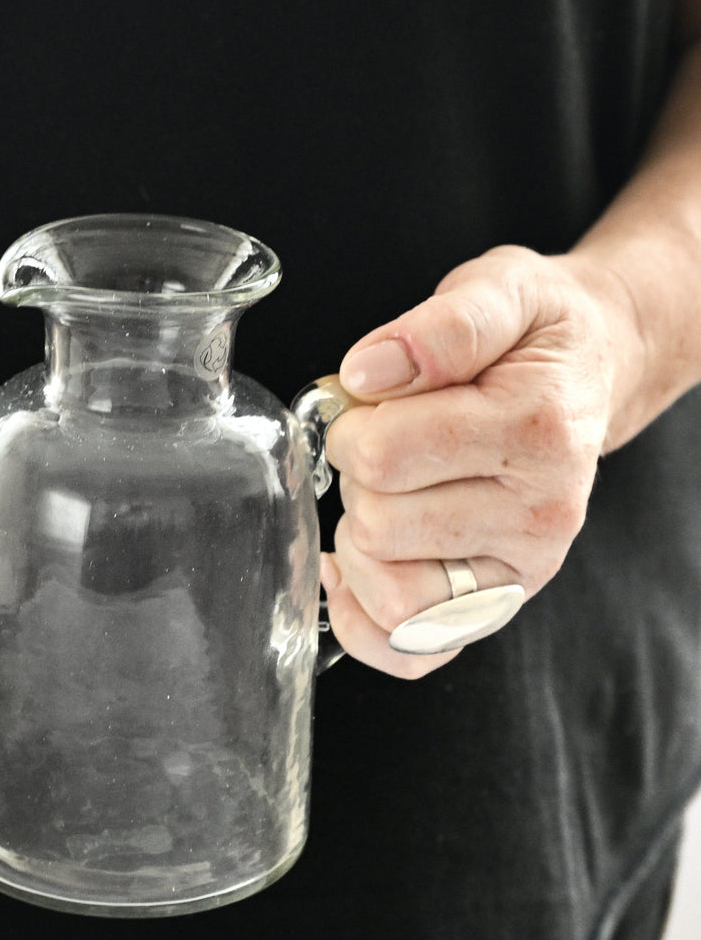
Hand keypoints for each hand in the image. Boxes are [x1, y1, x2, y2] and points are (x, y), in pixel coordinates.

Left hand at [320, 244, 642, 677]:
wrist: (588, 370)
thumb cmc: (536, 335)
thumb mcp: (501, 288)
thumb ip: (437, 326)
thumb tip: (366, 372)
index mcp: (537, 430)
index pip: (386, 455)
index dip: (351, 424)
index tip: (371, 402)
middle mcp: (541, 514)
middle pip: (381, 525)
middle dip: (358, 480)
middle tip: (388, 445)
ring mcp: (522, 570)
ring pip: (393, 597)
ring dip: (362, 545)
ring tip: (385, 496)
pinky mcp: (497, 605)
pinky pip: (411, 652)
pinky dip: (363, 620)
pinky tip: (353, 566)